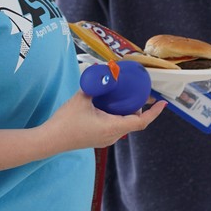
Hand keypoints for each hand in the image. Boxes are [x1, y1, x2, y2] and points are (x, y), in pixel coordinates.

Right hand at [42, 90, 167, 150]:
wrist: (48, 140)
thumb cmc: (65, 121)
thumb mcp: (82, 97)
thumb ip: (96, 84)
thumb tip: (104, 70)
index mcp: (112, 127)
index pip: (141, 122)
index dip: (154, 113)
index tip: (162, 103)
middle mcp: (112, 136)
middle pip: (133, 122)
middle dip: (139, 108)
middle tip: (140, 92)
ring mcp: (104, 140)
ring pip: (124, 125)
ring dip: (127, 112)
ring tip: (125, 96)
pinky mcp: (97, 140)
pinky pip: (114, 127)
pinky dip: (118, 116)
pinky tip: (110, 106)